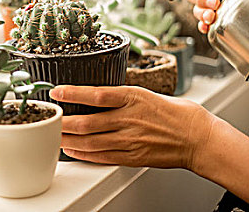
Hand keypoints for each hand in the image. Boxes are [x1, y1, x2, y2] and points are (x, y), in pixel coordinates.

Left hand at [50, 85, 215, 169]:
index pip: (96, 95)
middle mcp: (129, 119)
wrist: (198, 138)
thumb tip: (95, 96)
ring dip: (69, 140)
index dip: (73, 93)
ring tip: (54, 136)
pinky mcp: (132, 156)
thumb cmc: (176, 113)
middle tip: (49, 119)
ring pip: (91, 142)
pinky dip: (84, 155)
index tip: (57, 91)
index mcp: (133, 98)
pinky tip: (73, 151)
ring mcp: (130, 140)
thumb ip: (121, 96)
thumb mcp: (147, 94)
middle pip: (88, 122)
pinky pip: (102, 157)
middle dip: (64, 122)